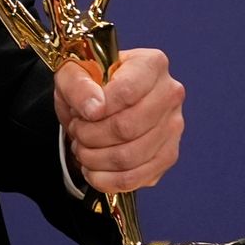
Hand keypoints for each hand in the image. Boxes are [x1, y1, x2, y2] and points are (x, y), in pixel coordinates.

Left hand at [53, 48, 184, 194]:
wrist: (97, 99)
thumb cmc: (88, 82)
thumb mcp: (71, 73)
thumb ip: (78, 85)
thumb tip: (95, 108)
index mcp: (152, 65)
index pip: (127, 92)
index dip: (97, 109)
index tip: (80, 113)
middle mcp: (170, 95)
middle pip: (127, 128)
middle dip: (90, 135)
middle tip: (76, 130)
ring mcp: (173, 127)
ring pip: (130, 157)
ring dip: (94, 158)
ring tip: (82, 147)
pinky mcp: (167, 156)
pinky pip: (136, 178)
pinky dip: (105, 179)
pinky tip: (92, 168)